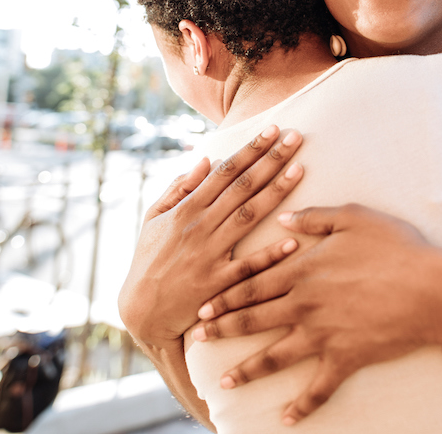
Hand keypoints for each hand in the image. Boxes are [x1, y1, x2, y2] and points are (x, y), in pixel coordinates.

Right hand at [118, 125, 306, 351]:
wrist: (142, 311)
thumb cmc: (149, 260)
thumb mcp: (153, 218)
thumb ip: (179, 188)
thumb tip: (205, 160)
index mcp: (186, 208)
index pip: (225, 171)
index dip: (251, 149)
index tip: (272, 130)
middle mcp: (200, 227)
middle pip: (242, 187)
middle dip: (270, 160)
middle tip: (296, 138)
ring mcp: (210, 255)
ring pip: (249, 217)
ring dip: (276, 192)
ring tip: (300, 171)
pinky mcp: (218, 284)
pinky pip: (249, 266)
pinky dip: (270, 253)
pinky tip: (293, 238)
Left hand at [190, 204, 441, 424]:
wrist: (431, 288)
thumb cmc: (395, 247)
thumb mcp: (353, 217)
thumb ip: (314, 217)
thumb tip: (283, 218)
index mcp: (302, 270)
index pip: (252, 283)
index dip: (225, 294)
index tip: (202, 304)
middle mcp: (304, 305)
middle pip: (253, 320)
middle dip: (223, 329)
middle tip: (198, 338)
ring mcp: (322, 335)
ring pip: (274, 357)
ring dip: (247, 370)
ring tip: (224, 382)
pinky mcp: (344, 359)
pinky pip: (318, 389)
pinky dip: (302, 406)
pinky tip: (286, 420)